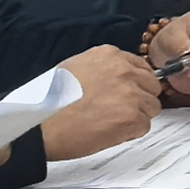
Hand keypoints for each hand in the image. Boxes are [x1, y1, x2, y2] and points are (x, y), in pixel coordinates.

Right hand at [40, 43, 163, 160]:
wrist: (38, 126)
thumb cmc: (48, 101)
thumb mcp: (75, 68)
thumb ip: (102, 69)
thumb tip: (120, 78)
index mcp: (110, 55)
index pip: (141, 67)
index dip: (134, 84)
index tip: (123, 94)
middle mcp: (124, 71)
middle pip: (151, 85)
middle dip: (139, 99)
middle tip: (117, 110)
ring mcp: (131, 94)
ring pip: (151, 107)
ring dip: (135, 116)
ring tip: (109, 122)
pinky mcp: (132, 118)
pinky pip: (144, 126)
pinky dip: (129, 133)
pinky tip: (108, 132)